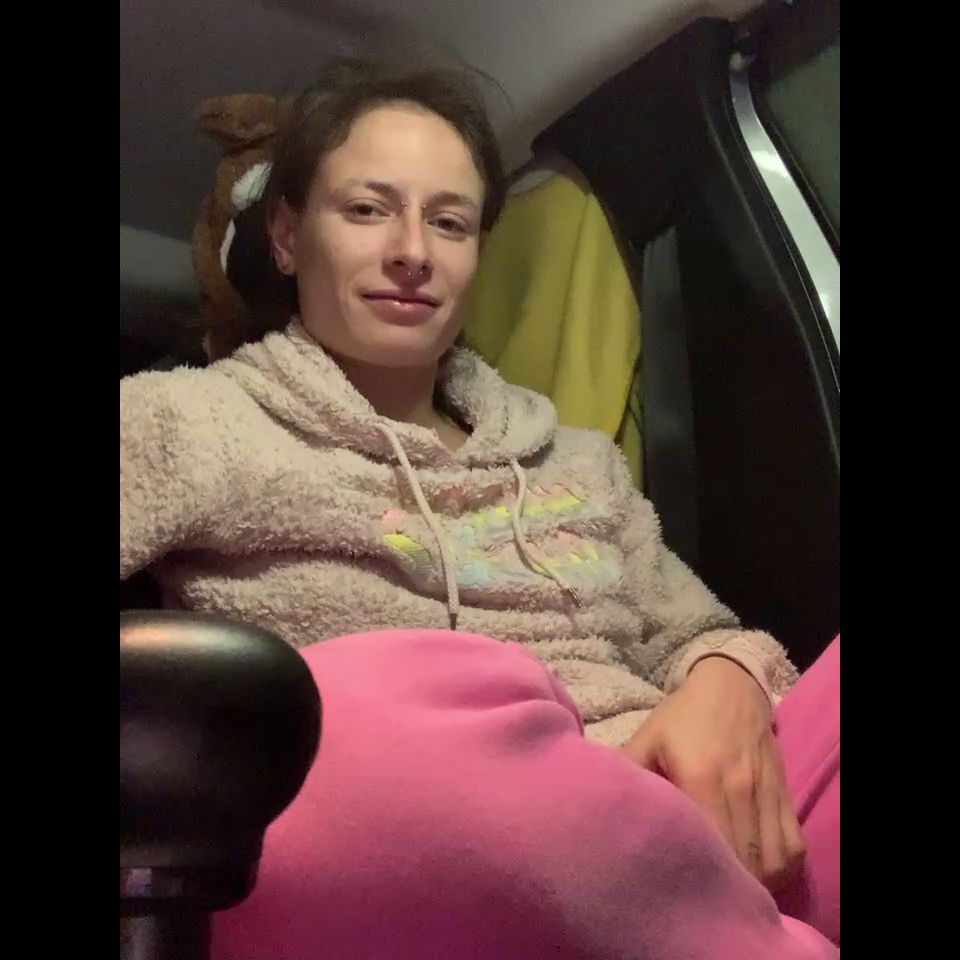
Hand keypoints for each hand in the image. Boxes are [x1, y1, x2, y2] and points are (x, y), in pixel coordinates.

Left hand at [622, 656, 804, 890]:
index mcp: (699, 774)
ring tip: (729, 887)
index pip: (707, 841)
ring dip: (753, 882)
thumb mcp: (646, 736)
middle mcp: (738, 787)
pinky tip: (757, 873)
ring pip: (771, 860)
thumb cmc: (682, 715)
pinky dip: (779, 868)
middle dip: (724, 885)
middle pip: (743, 860)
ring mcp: (765, 792)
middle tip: (700, 893)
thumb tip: (591, 800)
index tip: (678, 883)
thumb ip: (624, 769)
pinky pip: (792, 847)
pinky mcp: (783, 794)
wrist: (730, 685)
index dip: (696, 870)